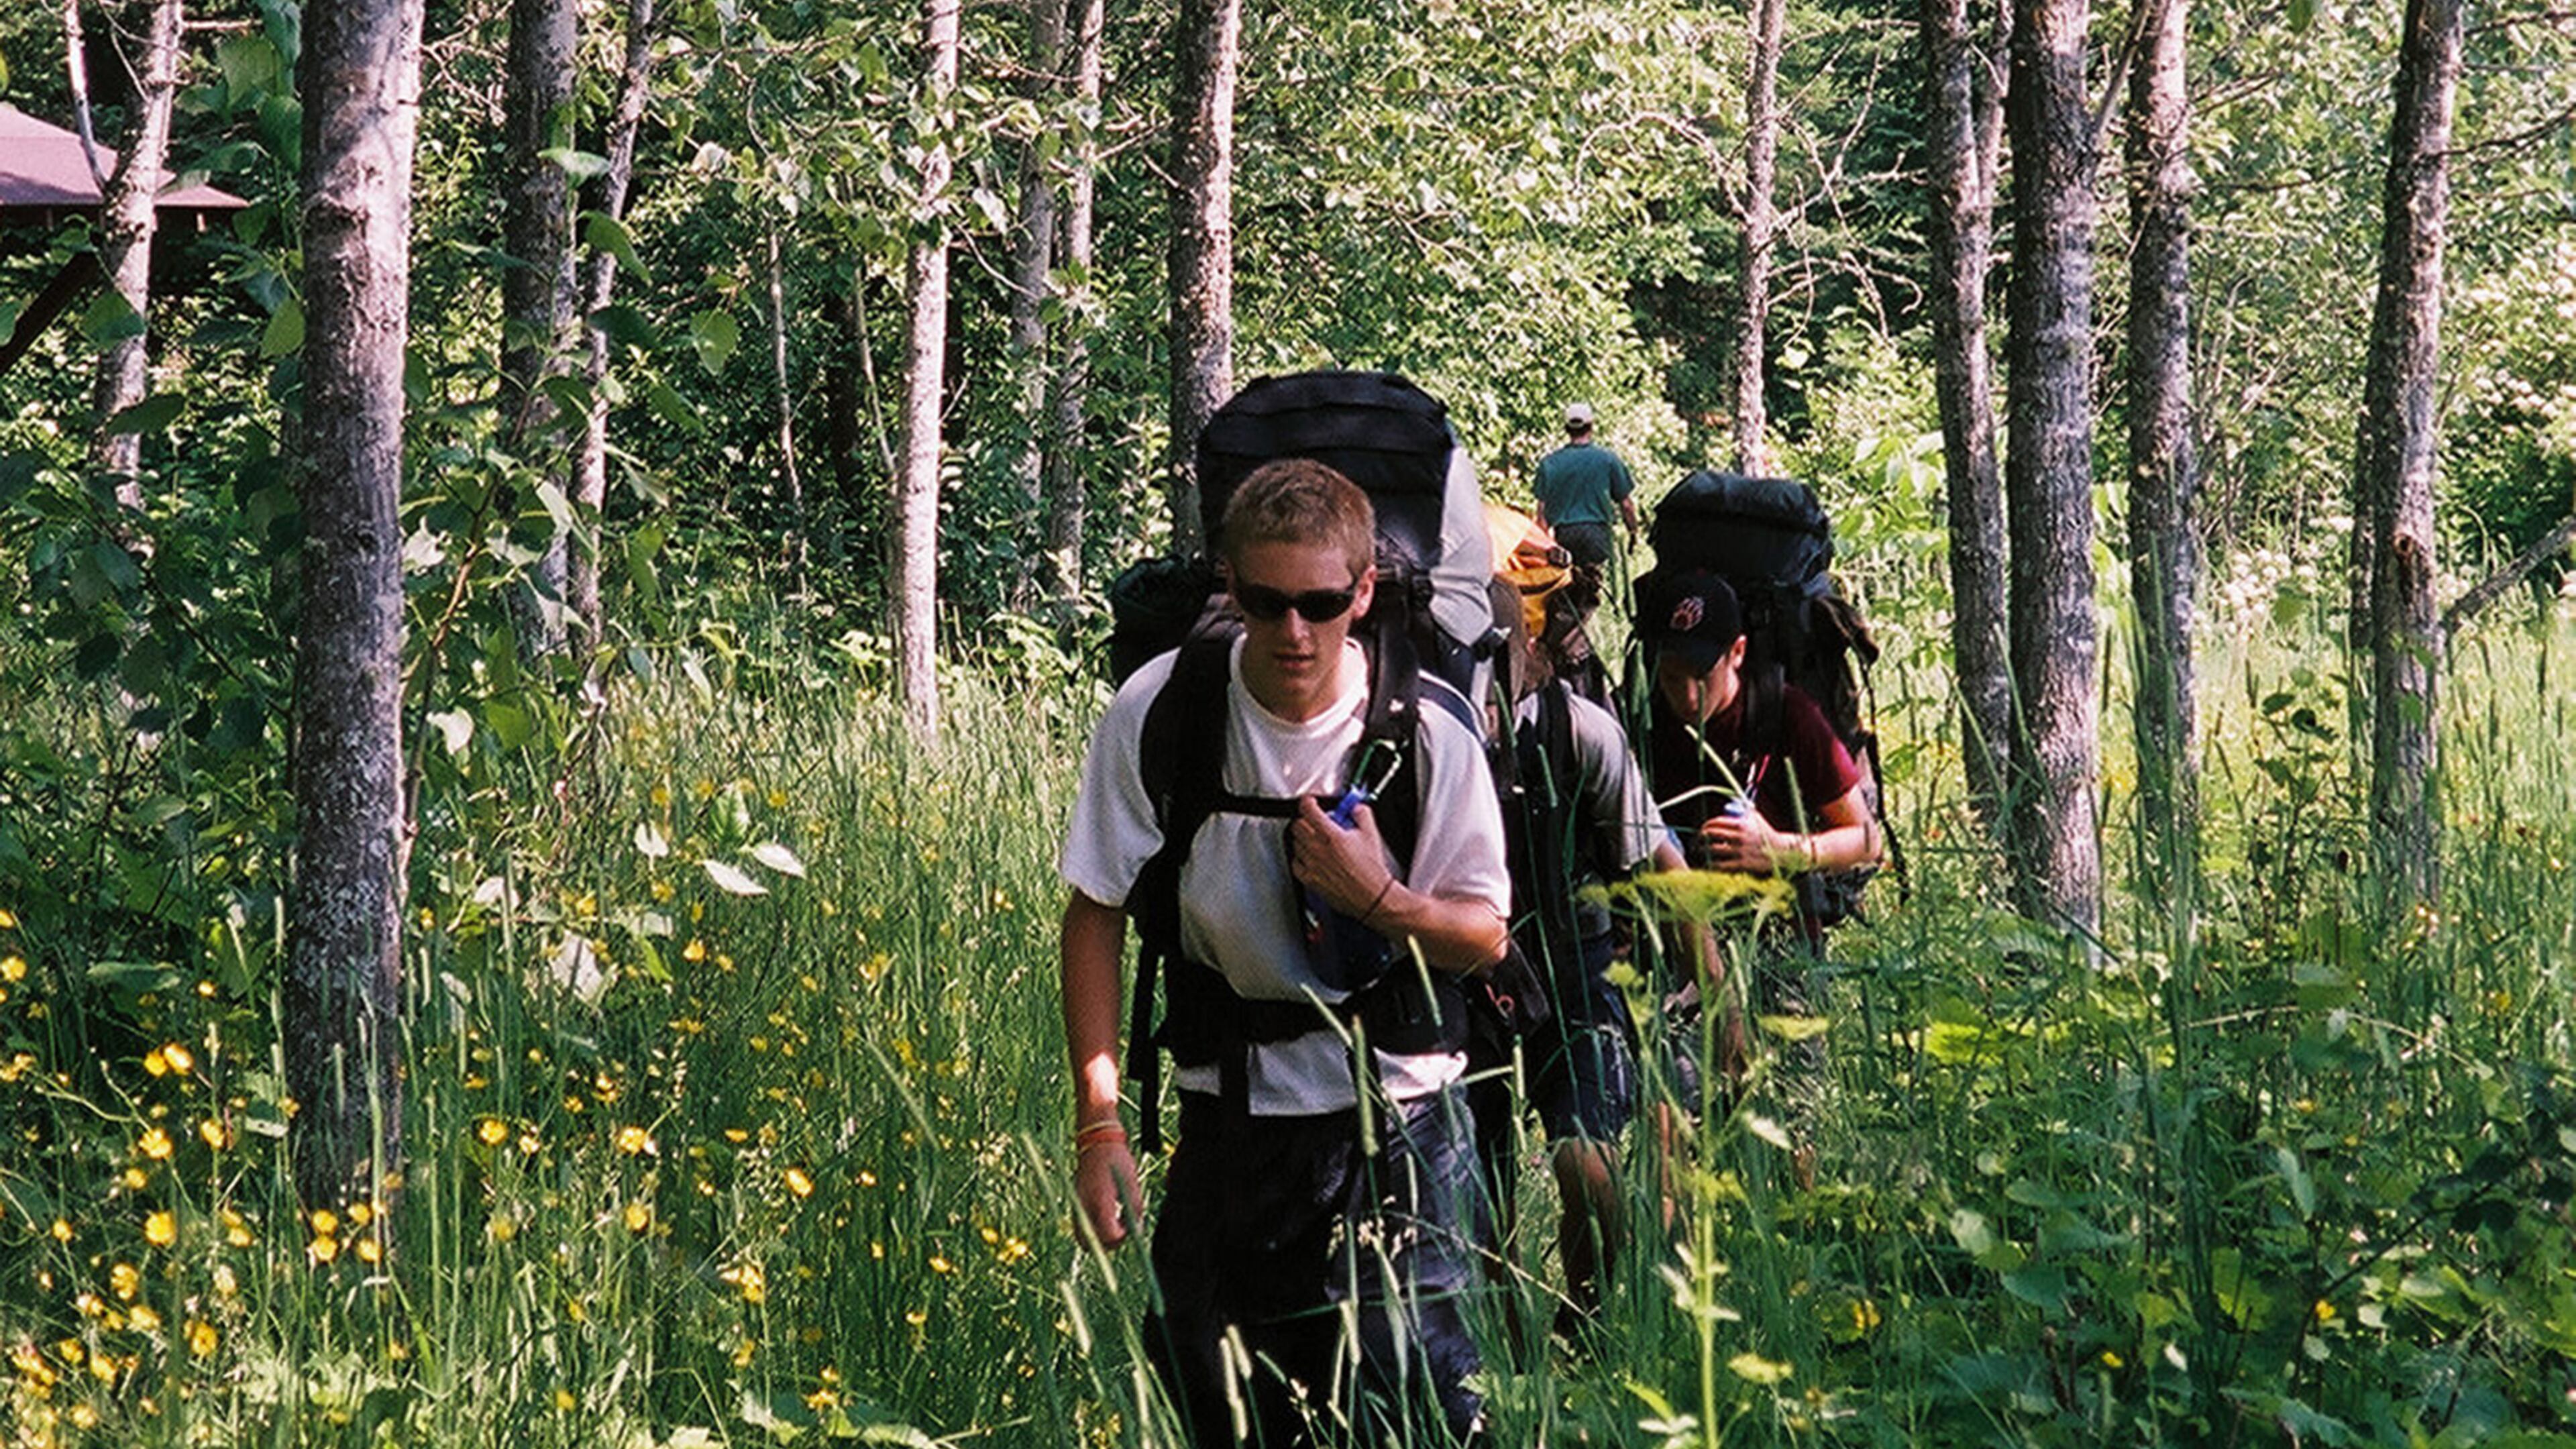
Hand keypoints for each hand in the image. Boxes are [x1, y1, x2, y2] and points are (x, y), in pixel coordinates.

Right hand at [1074, 1138, 1141, 1250]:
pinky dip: (1093, 1229)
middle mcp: (1085, 1206)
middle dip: (1108, 1243)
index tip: (1130, 1229)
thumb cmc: (1117, 1159)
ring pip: (1084, 1238)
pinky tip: (1106, 1215)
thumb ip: (1135, 1208)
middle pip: (1092, 1243)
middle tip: (1122, 1232)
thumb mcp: (1132, 1183)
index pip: (1109, 1236)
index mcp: (1101, 1200)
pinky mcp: (1075, 1204)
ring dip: (1099, 1237)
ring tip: (1115, 1221)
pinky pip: (1081, 1227)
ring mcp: (1077, 1205)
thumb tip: (1137, 1230)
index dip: (1122, 1238)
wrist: (1096, 1141)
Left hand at [1290, 796, 1394, 918]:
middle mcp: (1317, 849)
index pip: (1307, 810)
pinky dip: (1300, 858)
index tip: (1311, 802)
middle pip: (1298, 825)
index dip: (1308, 802)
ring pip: (1295, 843)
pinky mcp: (1310, 879)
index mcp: (1330, 835)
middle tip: (1314, 820)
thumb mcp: (1371, 834)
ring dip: (1303, 838)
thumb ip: (1362, 814)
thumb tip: (1356, 807)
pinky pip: (1295, 864)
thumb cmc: (1371, 870)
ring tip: (1315, 839)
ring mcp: (1311, 864)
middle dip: (1305, 819)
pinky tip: (1310, 857)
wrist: (1371, 895)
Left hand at [1699, 810, 1797, 874]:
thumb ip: (1743, 809)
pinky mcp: (1742, 865)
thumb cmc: (1767, 834)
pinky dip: (1712, 865)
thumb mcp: (1756, 818)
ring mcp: (1740, 851)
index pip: (1715, 822)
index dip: (1705, 826)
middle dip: (1699, 838)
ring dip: (1702, 851)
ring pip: (1713, 850)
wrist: (1782, 853)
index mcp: (1741, 824)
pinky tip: (1708, 865)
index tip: (1702, 831)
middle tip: (1696, 842)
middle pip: (1710, 835)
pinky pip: (1721, 865)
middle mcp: (1739, 837)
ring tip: (1699, 853)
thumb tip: (1731, 801)